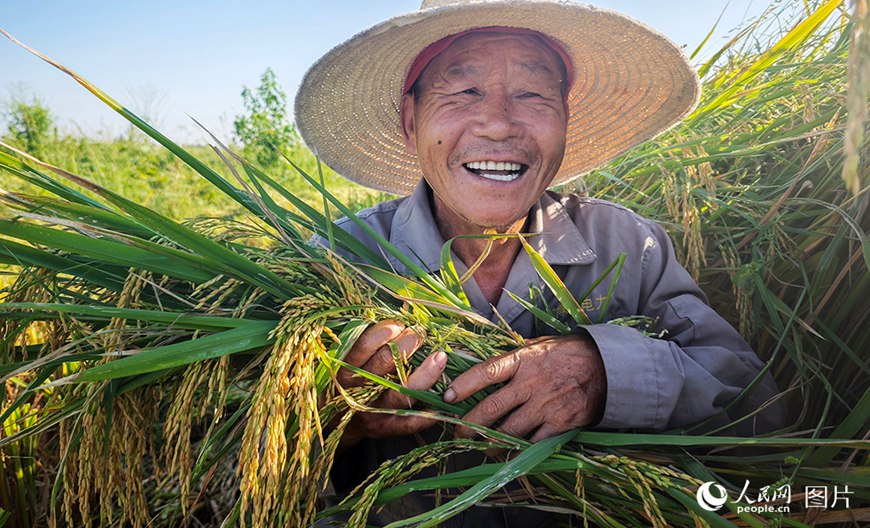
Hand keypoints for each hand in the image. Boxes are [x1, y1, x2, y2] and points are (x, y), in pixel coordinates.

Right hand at [337, 320, 446, 447]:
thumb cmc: (348, 384)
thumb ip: (364, 344)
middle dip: (409, 343)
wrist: (335, 425)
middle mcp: (357, 391)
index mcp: (345, 370)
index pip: (365, 345)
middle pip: (387, 362)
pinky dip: (430, 410)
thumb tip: (395, 319)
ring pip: (403, 392)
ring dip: (426, 372)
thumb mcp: (345, 363)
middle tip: (420, 334)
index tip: (400, 324)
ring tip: (440, 357)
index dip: (386, 330)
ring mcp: (373, 412)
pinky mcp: (386, 429)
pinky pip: (412, 421)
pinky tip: (443, 397)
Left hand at [444, 334, 605, 442]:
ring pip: (509, 430)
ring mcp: (545, 406)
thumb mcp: (538, 345)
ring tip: (480, 447)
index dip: (464, 385)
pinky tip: (508, 456)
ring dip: (490, 443)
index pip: (486, 372)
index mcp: (522, 360)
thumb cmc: (567, 353)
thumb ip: (513, 356)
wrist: (607, 367)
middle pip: (492, 408)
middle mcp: (531, 384)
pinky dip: (518, 452)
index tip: (446, 396)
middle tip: (457, 433)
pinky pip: (533, 443)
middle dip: (469, 424)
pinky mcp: (559, 424)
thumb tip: (482, 359)